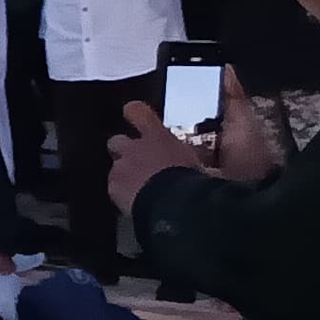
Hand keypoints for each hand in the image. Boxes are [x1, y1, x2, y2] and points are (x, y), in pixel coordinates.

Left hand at [107, 99, 208, 213]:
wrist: (174, 208)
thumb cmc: (193, 184)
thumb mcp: (202, 167)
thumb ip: (196, 161)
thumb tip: (205, 166)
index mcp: (158, 138)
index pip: (137, 111)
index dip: (135, 113)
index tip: (136, 116)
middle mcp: (135, 148)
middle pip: (118, 140)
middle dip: (125, 150)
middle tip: (141, 164)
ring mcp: (121, 168)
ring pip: (115, 166)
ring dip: (125, 175)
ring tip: (141, 189)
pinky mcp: (113, 188)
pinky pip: (115, 188)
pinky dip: (123, 194)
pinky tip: (136, 204)